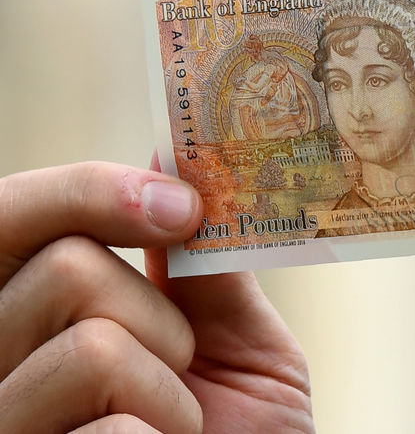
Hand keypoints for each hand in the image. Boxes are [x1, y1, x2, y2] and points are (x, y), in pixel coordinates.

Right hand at [0, 161, 313, 432]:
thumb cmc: (242, 431)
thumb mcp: (234, 337)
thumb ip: (200, 262)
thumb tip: (171, 156)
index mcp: (34, 314)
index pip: (14, 218)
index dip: (89, 191)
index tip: (182, 206)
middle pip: (61, 266)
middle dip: (153, 304)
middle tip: (187, 352)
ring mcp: (8, 418)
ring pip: (92, 347)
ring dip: (171, 387)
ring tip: (177, 425)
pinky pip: (111, 427)